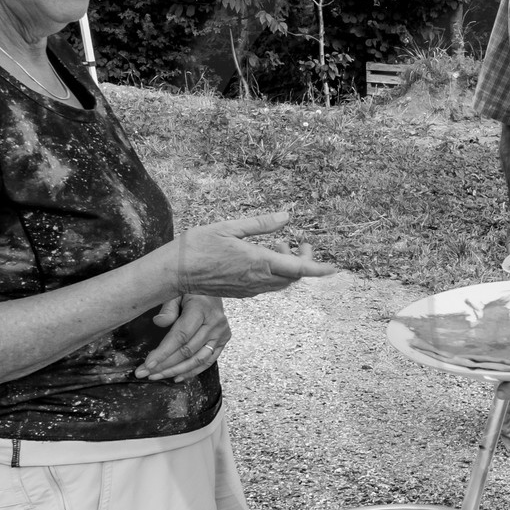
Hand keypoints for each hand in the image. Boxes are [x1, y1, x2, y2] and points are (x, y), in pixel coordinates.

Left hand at [137, 294, 229, 381]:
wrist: (213, 285)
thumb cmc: (189, 290)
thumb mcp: (176, 292)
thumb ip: (168, 307)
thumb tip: (159, 323)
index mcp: (201, 309)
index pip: (180, 336)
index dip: (163, 352)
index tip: (147, 364)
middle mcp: (214, 323)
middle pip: (187, 351)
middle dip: (164, 364)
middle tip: (144, 372)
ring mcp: (221, 333)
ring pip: (198, 360)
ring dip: (175, 371)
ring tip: (156, 376)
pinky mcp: (223, 341)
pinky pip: (208, 361)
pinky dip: (192, 371)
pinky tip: (176, 377)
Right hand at [169, 211, 335, 297]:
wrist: (175, 272)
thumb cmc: (198, 246)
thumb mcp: (231, 227)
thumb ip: (261, 224)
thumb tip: (287, 217)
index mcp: (259, 262)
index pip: (299, 269)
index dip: (319, 268)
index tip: (334, 268)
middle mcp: (258, 280)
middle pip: (294, 276)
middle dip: (304, 261)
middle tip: (300, 242)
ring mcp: (250, 289)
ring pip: (282, 283)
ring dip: (288, 266)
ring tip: (279, 246)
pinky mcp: (242, 293)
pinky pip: (268, 285)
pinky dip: (275, 273)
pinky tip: (264, 257)